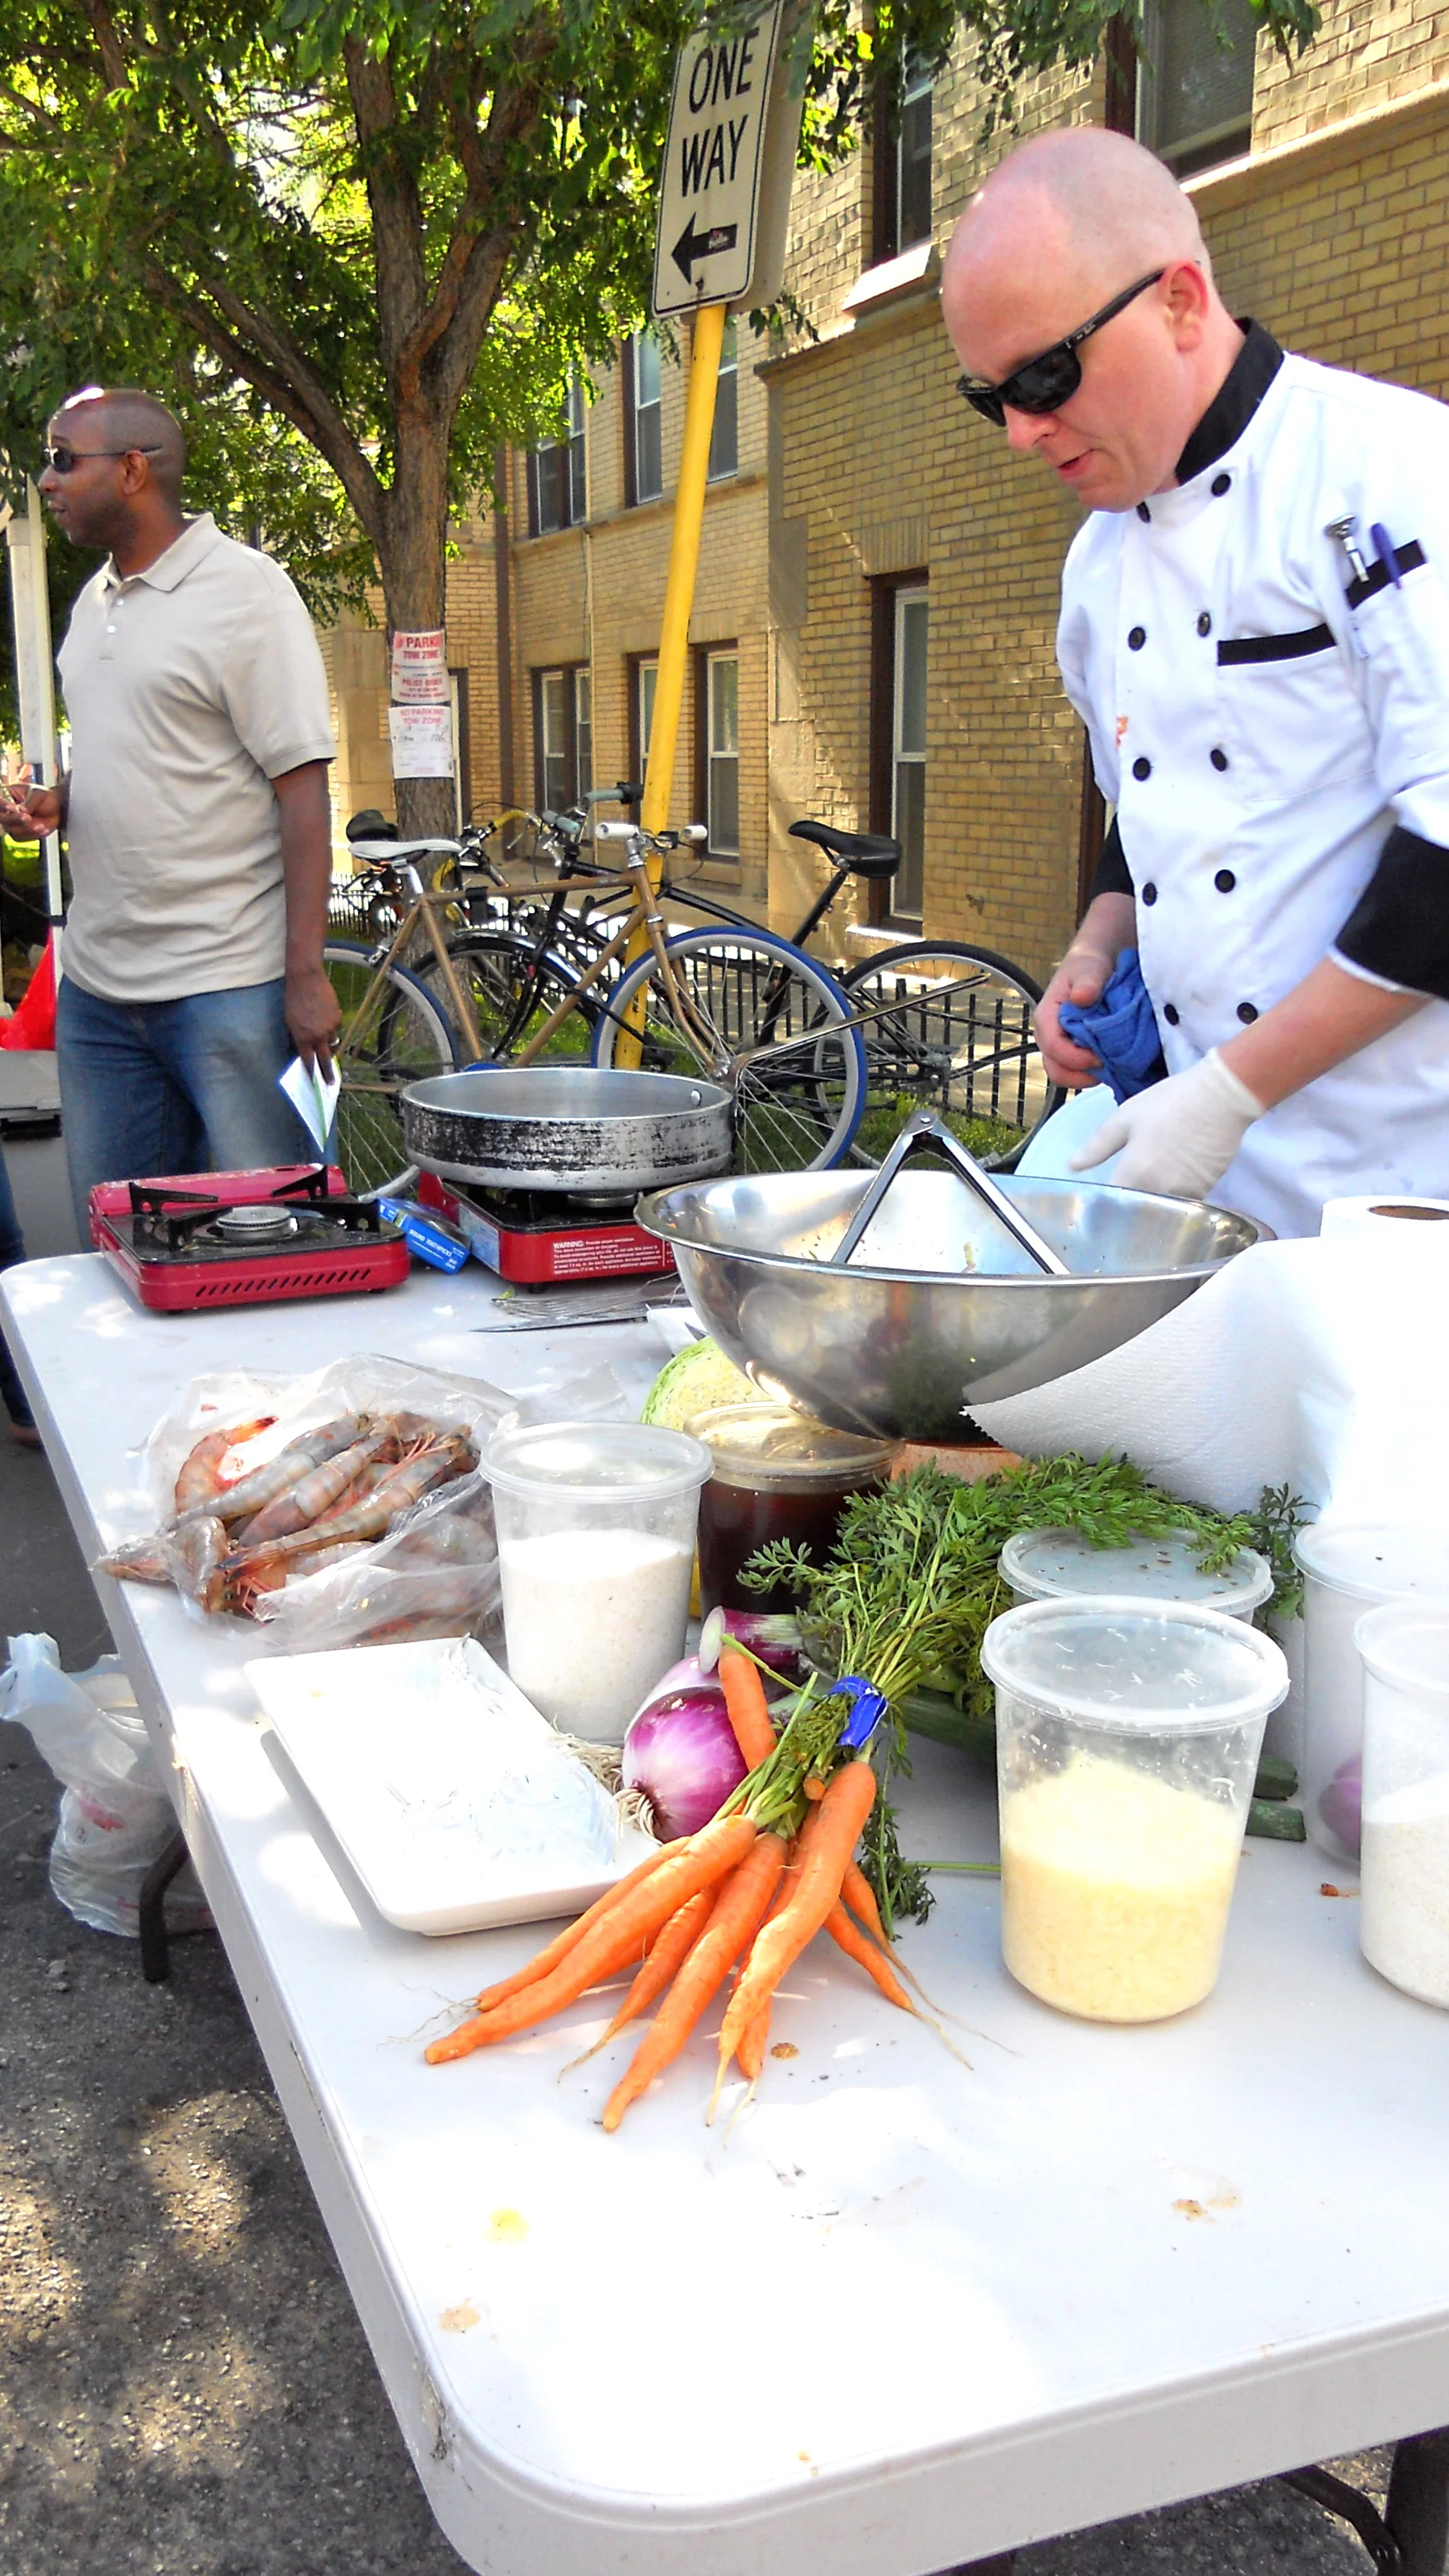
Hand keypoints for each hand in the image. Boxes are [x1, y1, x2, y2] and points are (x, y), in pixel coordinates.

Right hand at [0, 782, 63, 839]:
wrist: (56, 809)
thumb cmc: (44, 797)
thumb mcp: (38, 794)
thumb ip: (29, 802)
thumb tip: (20, 810)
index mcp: (6, 794)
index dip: (3, 806)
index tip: (14, 808)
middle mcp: (5, 810)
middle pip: (1, 818)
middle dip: (14, 818)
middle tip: (28, 817)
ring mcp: (10, 823)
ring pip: (10, 829)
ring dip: (26, 828)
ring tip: (41, 825)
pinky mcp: (18, 833)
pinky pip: (20, 837)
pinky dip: (32, 834)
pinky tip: (43, 829)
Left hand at [284, 962, 339, 1075]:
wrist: (306, 979)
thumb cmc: (292, 999)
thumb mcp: (289, 1021)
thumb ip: (297, 1037)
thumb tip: (303, 1049)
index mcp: (303, 1038)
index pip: (308, 1061)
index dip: (311, 1073)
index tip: (314, 1082)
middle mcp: (318, 1036)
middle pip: (325, 1060)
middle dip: (328, 1074)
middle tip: (330, 1084)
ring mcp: (330, 1027)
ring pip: (332, 1042)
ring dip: (329, 1044)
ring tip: (324, 1039)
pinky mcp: (338, 1018)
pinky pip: (336, 1028)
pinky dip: (331, 1027)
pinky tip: (324, 1016)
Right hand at [1036, 941, 1116, 1087]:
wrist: (1095, 964)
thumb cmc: (1089, 965)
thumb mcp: (1090, 968)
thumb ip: (1087, 981)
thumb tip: (1081, 997)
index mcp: (1046, 1016)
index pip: (1054, 1048)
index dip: (1077, 1058)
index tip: (1102, 1056)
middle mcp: (1048, 1035)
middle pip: (1056, 1070)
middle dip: (1081, 1073)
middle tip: (1108, 1065)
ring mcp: (1059, 1045)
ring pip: (1065, 1074)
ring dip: (1087, 1075)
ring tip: (1110, 1064)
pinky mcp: (1071, 1050)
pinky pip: (1076, 1071)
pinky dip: (1093, 1072)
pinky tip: (1109, 1061)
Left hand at [1068, 1049, 1265, 1197]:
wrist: (1221, 1096)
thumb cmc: (1170, 1102)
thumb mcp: (1126, 1118)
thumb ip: (1098, 1146)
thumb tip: (1072, 1166)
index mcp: (1135, 1174)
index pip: (1112, 1204)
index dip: (1104, 1205)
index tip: (1099, 1204)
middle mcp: (1160, 1191)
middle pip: (1138, 1210)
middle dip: (1130, 1206)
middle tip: (1125, 1194)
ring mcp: (1186, 1193)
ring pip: (1162, 1208)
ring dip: (1154, 1202)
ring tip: (1152, 1184)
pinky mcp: (1207, 1189)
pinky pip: (1184, 1201)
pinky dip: (1176, 1195)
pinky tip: (1174, 1177)